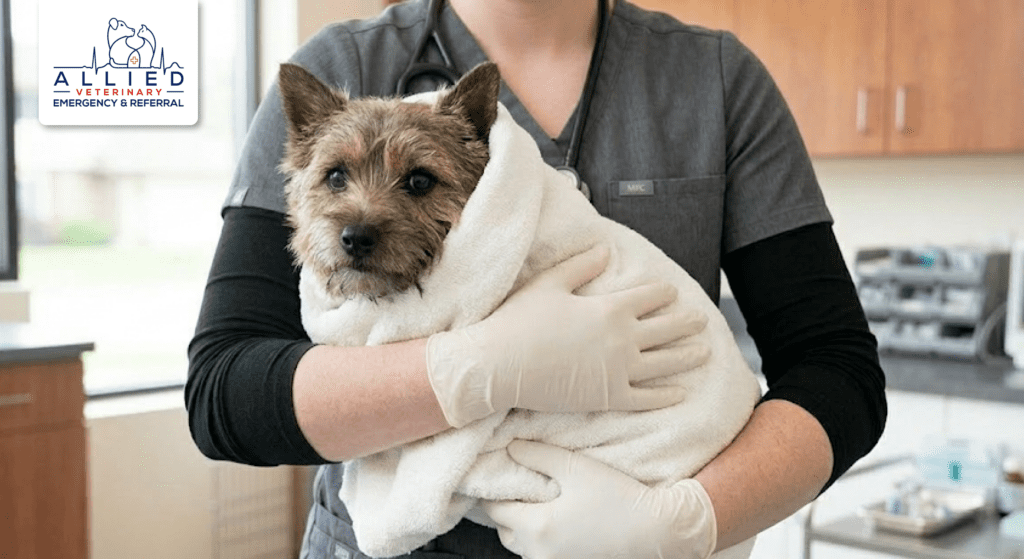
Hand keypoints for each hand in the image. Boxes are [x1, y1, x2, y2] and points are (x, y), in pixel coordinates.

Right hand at [425, 245, 709, 426]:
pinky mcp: (608, 397)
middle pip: (666, 329)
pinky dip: (666, 396)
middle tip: (702, 321)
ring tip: (704, 352)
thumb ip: (581, 267)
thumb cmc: (518, 321)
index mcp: (610, 308)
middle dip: (687, 323)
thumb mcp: (550, 284)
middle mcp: (622, 339)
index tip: (673, 293)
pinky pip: (646, 398)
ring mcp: (618, 371)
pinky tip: (680, 393)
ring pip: (665, 363)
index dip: (664, 294)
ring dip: (687, 357)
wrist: (498, 365)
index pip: (649, 297)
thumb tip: (605, 250)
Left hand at [482, 440, 717, 558]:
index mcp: (537, 527)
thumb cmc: (619, 498)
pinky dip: (540, 539)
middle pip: (504, 530)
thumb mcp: (576, 468)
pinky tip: (557, 521)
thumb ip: (538, 455)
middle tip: (517, 484)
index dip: (492, 488)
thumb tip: (511, 446)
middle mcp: (539, 553)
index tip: (497, 471)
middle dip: (506, 508)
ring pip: (521, 546)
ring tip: (537, 501)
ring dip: (522, 526)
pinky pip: (541, 554)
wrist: (658, 531)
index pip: (495, 508)